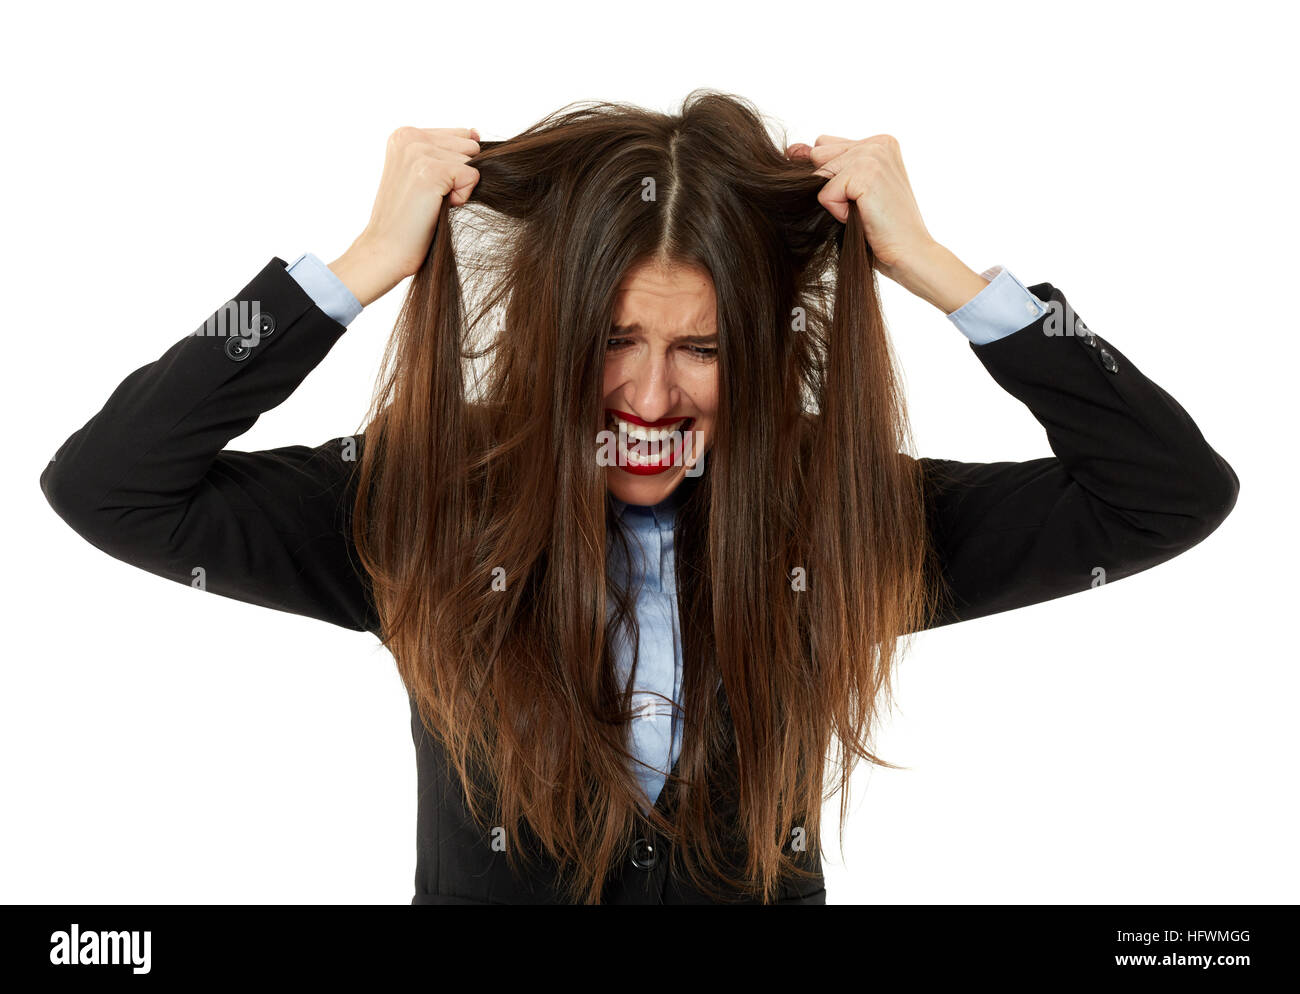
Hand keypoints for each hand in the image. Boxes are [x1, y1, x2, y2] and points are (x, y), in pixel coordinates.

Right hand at [329, 126, 480, 305]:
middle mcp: (409, 136)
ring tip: (430, 202)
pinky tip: (435, 207)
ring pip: (472, 163)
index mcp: (405, 133)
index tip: (427, 186)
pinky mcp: (431, 171)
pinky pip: (472, 177)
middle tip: (429, 197)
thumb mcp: (423, 173)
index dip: (454, 167)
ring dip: (459, 189)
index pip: (460, 136)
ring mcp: (418, 152)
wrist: (386, 249)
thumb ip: (447, 150)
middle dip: (459, 176)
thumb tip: (476, 134)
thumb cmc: (408, 218)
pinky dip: (461, 198)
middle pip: (469, 148)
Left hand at [787, 134, 985, 312]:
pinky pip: (825, 193)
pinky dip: (838, 213)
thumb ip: (828, 164)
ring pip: (820, 175)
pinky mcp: (865, 174)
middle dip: (830, 187)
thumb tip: (792, 150)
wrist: (909, 253)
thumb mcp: (852, 190)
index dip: (829, 177)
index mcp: (879, 142)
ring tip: (863, 212)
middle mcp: (878, 142)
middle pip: (818, 156)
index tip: (855, 198)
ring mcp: (873, 155)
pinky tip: (864, 218)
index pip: (825, 145)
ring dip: (835, 202)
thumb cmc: (881, 229)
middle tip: (862, 207)